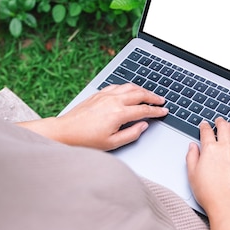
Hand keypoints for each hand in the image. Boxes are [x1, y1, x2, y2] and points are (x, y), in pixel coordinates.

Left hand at [18, 83, 167, 149]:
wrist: (65, 131)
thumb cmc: (85, 139)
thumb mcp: (112, 143)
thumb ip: (132, 134)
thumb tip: (143, 125)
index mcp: (119, 113)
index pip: (144, 109)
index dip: (157, 110)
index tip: (164, 111)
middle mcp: (114, 101)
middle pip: (140, 94)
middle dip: (153, 97)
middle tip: (161, 101)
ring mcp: (105, 95)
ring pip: (130, 87)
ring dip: (142, 89)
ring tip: (149, 94)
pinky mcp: (98, 94)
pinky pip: (118, 86)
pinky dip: (128, 87)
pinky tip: (130, 90)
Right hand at [186, 118, 229, 217]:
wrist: (227, 204)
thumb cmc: (209, 192)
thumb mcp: (192, 174)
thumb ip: (192, 157)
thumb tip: (192, 147)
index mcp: (210, 149)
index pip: (207, 132)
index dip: (204, 126)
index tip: (204, 125)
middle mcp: (226, 148)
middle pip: (224, 128)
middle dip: (220, 122)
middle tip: (219, 120)